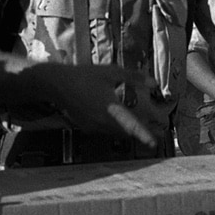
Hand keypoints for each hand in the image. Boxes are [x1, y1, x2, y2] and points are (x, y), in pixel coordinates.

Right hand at [20, 63, 157, 149]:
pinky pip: (106, 131)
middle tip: (156, 133)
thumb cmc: (86, 76)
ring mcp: (95, 127)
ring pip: (117, 133)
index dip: (145, 135)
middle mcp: (104, 122)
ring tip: (141, 128)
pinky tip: (119, 121)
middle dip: (142, 134)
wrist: (58, 84)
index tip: (155, 142)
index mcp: (112, 109)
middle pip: (127, 132)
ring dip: (129, 132)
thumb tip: (154, 83)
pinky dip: (116, 129)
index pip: (133, 126)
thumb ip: (134, 78)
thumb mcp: (112, 72)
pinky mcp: (87, 128)